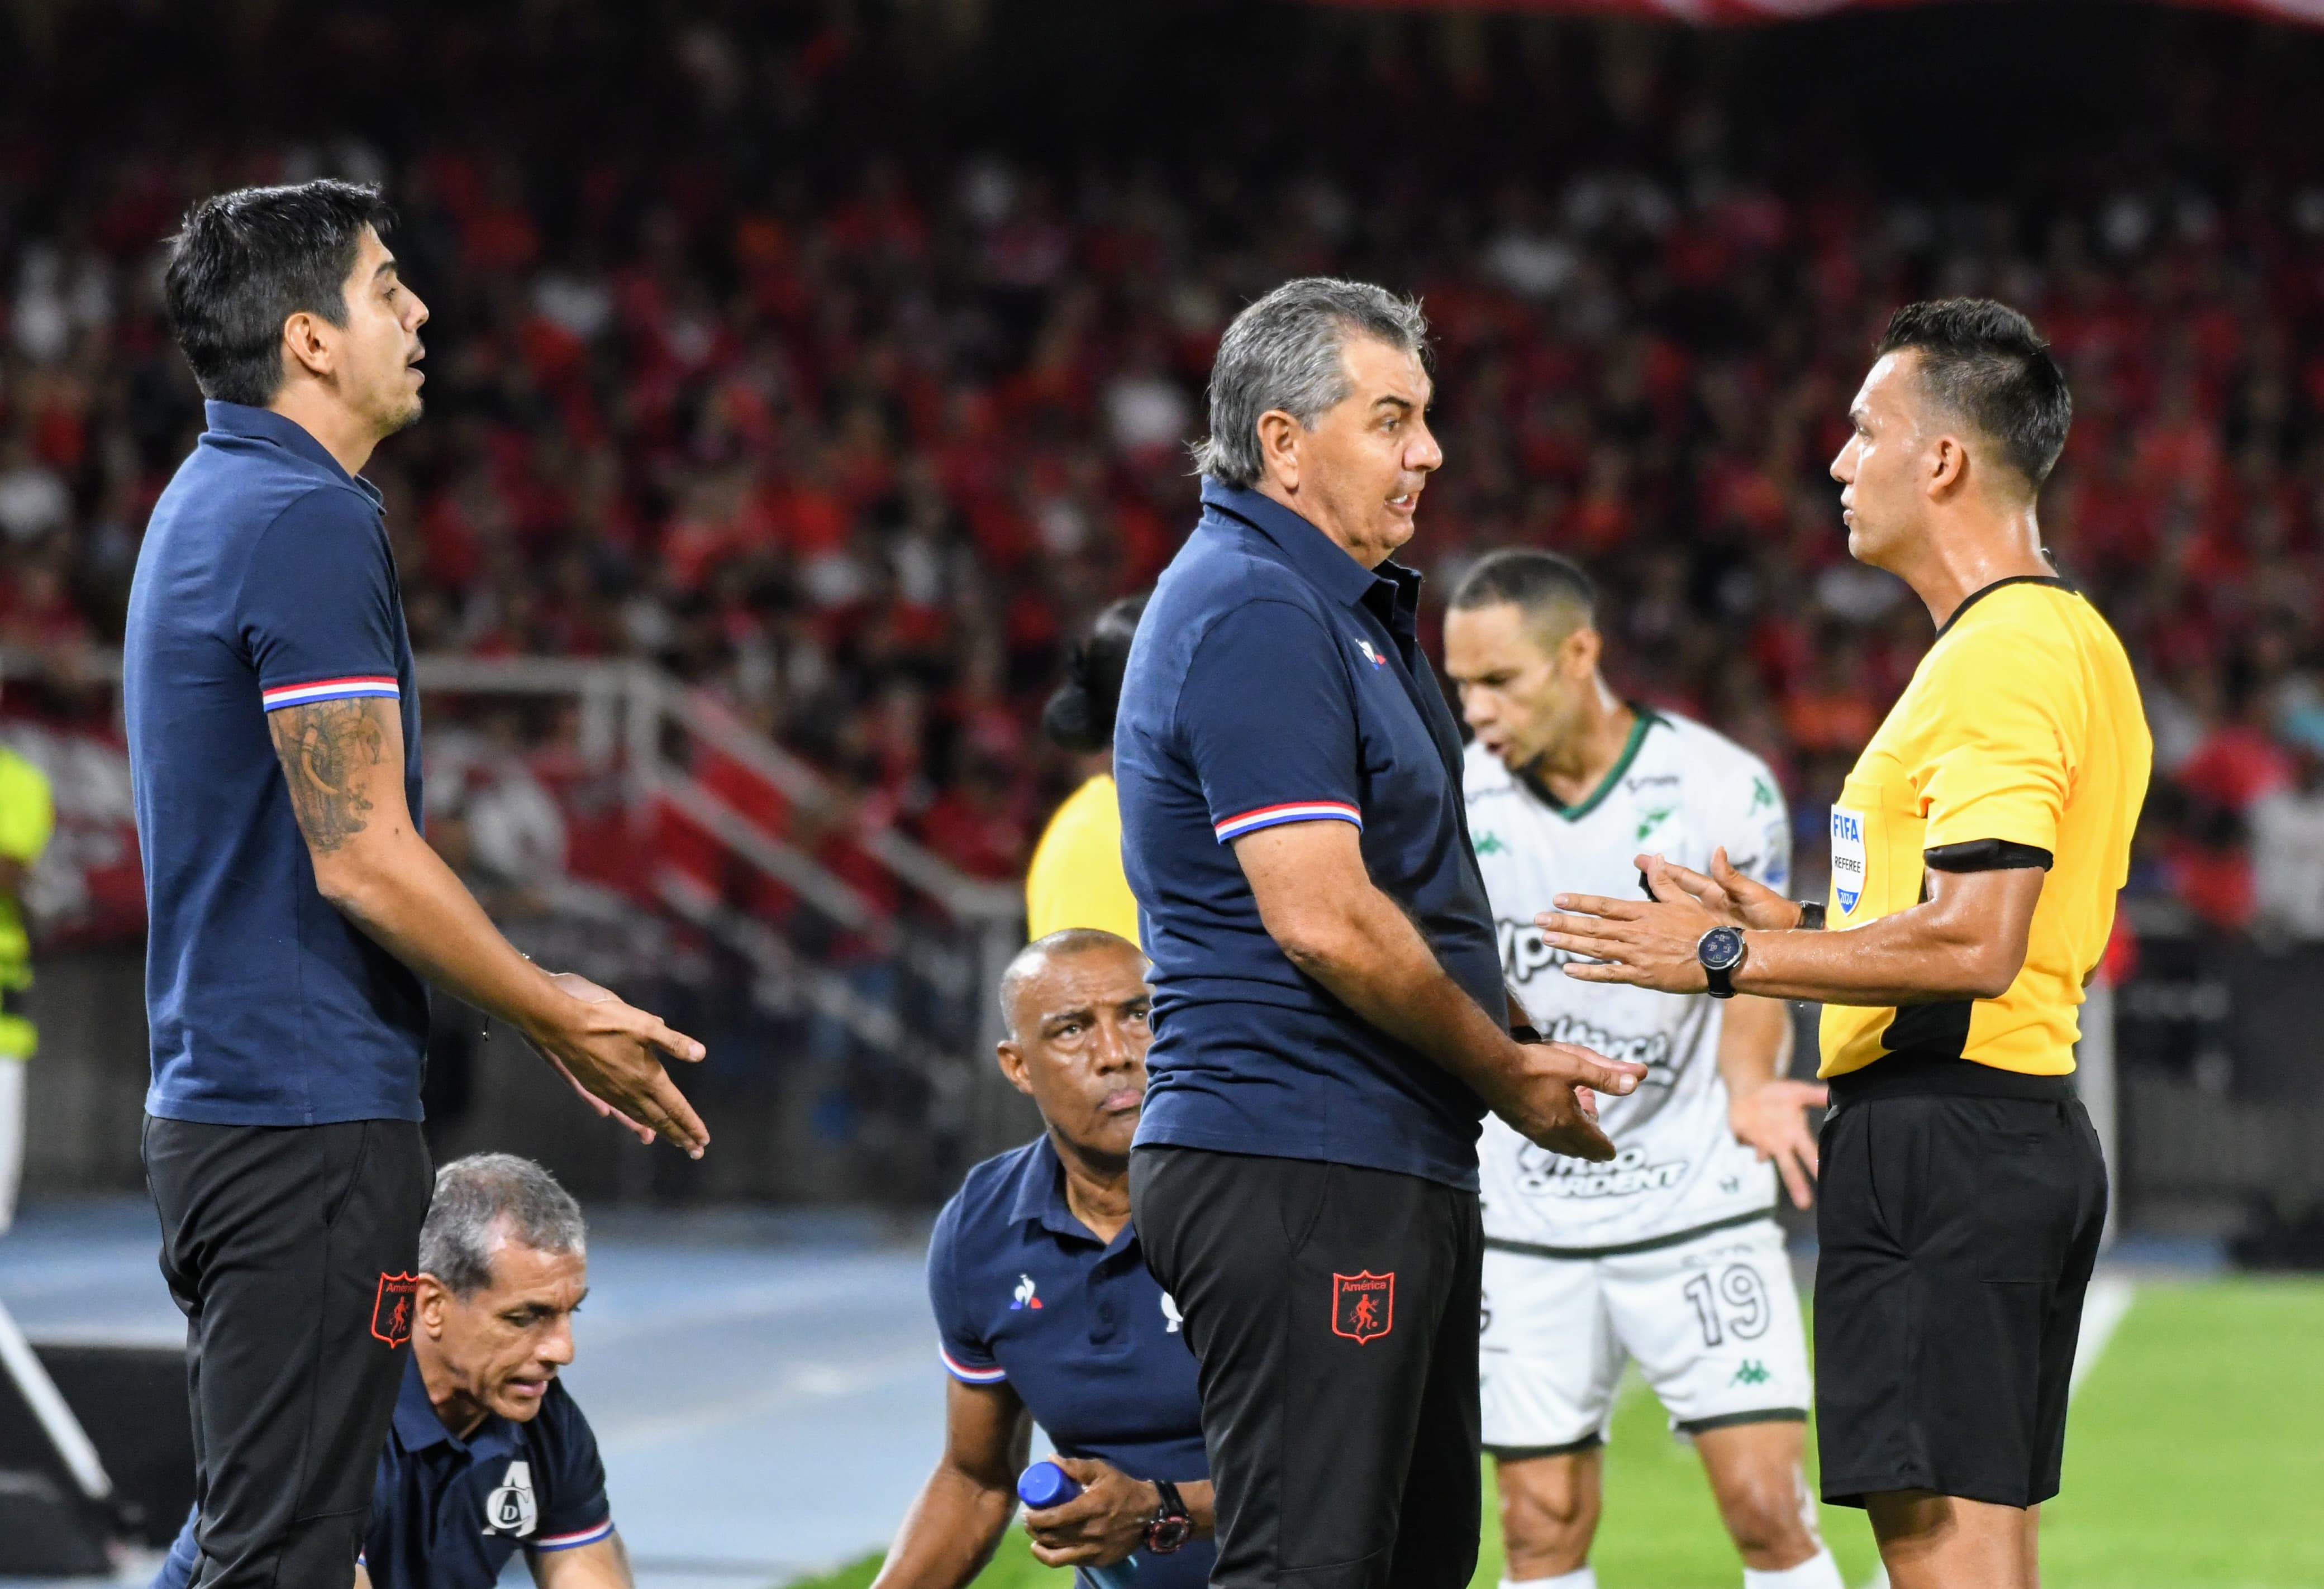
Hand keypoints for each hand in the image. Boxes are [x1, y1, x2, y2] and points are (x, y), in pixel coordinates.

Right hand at [527, 972, 710, 1156]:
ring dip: (658, 1130)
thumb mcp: (645, 1025)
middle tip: (696, 1152)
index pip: (675, 1107)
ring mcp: (611, 1092)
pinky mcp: (595, 1087)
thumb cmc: (605, 1022)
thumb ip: (674, 1042)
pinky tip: (631, 1122)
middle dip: (679, 1135)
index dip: (690, 1124)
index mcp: (647, 1078)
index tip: (703, 1140)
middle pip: (659, 1119)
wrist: (561, 1025)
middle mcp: (630, 1092)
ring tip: (671, 1141)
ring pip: (639, 1117)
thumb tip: (701, 1054)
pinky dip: (632, 1120)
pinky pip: (619, 1109)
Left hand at [1021, 1457, 1155, 1568]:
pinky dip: (1054, 1556)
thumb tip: (1050, 1460)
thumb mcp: (1102, 1471)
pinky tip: (1047, 1548)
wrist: (1149, 1514)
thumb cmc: (1122, 1489)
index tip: (1026, 1511)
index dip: (1035, 1517)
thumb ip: (1076, 1466)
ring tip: (1035, 1535)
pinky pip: (1069, 1562)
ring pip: (1057, 1554)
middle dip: (1034, 1529)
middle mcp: (1091, 1532)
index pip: (1055, 1517)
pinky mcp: (1098, 1560)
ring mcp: (1095, 1550)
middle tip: (1029, 1520)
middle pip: (1052, 1536)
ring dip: (1041, 1545)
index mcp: (1091, 1507)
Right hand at [1489, 1040, 1648, 1161]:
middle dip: (1591, 1140)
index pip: (1596, 1146)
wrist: (1490, 1066)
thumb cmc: (1534, 1064)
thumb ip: (1607, 1076)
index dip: (1606, 1149)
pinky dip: (1556, 1132)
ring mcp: (1533, 1132)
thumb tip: (1636, 1081)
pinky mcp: (1519, 1125)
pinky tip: (1553, 1115)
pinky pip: (1545, 1138)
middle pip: (1579, 1150)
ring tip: (1576, 1112)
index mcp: (1569, 1123)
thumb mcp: (1577, 1065)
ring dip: (1573, 1136)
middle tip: (1594, 1120)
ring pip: (1560, 1146)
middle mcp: (1551, 1135)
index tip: (1611, 1152)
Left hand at [1536, 858, 1726, 993]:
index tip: (1557, 899)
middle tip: (1538, 920)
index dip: (1579, 902)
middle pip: (1593, 926)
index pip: (1604, 905)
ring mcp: (1637, 955)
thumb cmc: (1704, 928)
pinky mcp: (1642, 976)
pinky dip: (1588, 971)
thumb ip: (1664, 880)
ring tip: (1546, 939)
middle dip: (1563, 923)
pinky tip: (1568, 969)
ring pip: (1596, 947)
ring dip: (1569, 943)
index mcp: (1644, 913)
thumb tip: (1654, 857)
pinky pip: (1610, 973)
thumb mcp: (1684, 900)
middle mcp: (1636, 932)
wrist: (1722, 957)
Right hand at [1641, 848, 1803, 932]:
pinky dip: (1671, 930)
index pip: (1684, 878)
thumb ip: (1731, 877)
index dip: (1663, 869)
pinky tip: (1656, 933)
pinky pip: (1686, 934)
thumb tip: (1718, 850)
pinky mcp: (1711, 940)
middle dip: (1654, 882)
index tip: (1643, 859)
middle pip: (1674, 893)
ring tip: (1634, 903)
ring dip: (1657, 907)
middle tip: (1635, 870)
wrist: (1788, 937)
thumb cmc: (1774, 913)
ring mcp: (1707, 924)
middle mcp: (1707, 907)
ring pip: (1676, 914)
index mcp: (1716, 893)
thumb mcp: (1752, 894)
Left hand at [1728, 1077, 1827, 1207]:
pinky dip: (1745, 1139)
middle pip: (1789, 1168)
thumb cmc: (1779, 1095)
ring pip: (1764, 1157)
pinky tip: (1746, 1132)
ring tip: (1765, 1154)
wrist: (1751, 1091)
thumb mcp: (1798, 1092)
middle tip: (1804, 1205)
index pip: (1809, 1153)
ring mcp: (1761, 1143)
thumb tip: (1832, 1093)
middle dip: (1796, 1185)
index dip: (1815, 1165)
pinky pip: (1744, 1142)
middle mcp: (1781, 1144)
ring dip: (1764, 1156)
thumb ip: (1814, 1095)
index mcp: (1796, 1135)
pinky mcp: (1743, 1138)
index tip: (1825, 1179)